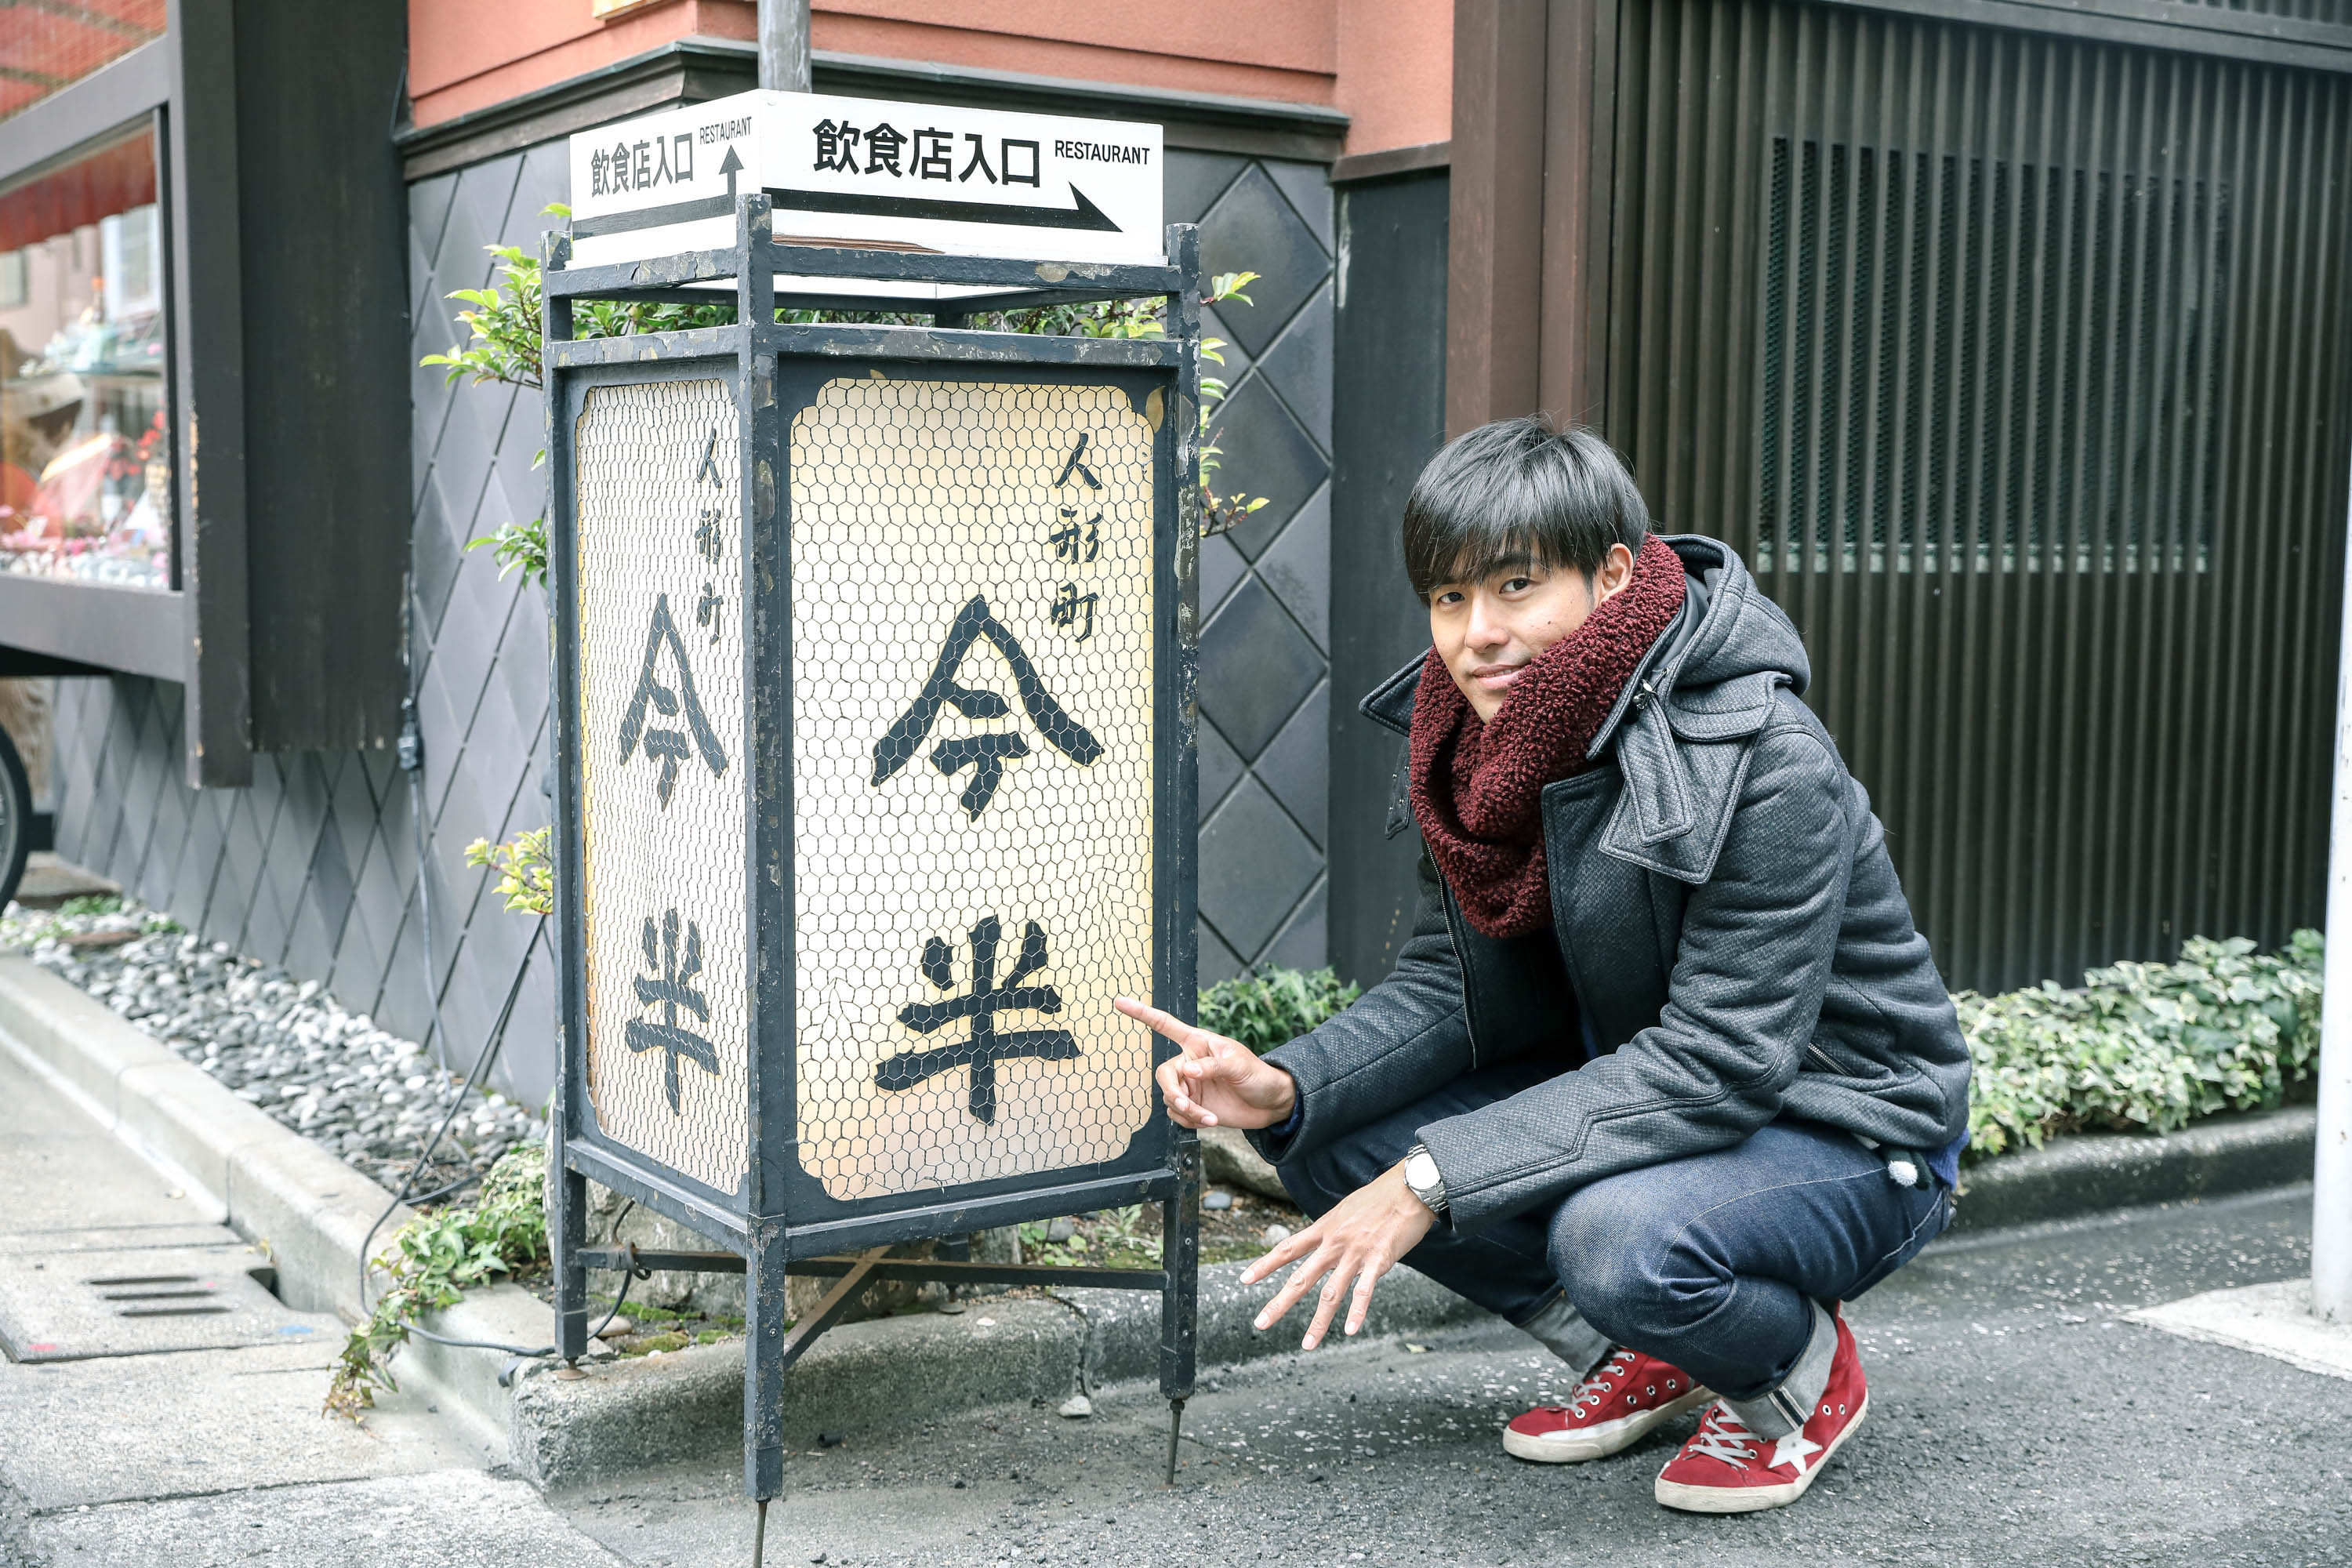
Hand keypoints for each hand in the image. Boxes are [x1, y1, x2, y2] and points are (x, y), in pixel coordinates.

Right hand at [1115, 997, 1297, 1129]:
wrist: (1270, 1104)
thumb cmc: (1258, 1075)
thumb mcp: (1239, 1065)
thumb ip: (1212, 1066)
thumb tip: (1187, 1071)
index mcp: (1198, 1043)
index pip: (1166, 1025)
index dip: (1142, 1014)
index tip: (1119, 1002)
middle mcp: (1190, 1063)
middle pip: (1163, 1075)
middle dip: (1173, 1092)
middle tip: (1187, 1107)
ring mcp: (1191, 1086)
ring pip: (1170, 1098)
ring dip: (1186, 1112)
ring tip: (1210, 1118)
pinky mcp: (1194, 1107)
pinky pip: (1177, 1115)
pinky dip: (1189, 1122)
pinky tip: (1209, 1121)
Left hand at [1240, 1162, 1434, 1349]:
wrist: (1410, 1186)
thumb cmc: (1381, 1197)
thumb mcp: (1346, 1209)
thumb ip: (1333, 1229)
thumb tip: (1325, 1240)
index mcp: (1324, 1229)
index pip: (1287, 1249)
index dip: (1264, 1265)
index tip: (1244, 1280)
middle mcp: (1334, 1242)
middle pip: (1301, 1278)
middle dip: (1279, 1303)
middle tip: (1260, 1324)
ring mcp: (1355, 1253)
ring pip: (1331, 1293)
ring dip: (1318, 1322)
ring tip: (1307, 1344)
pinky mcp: (1379, 1260)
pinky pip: (1365, 1291)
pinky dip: (1357, 1312)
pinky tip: (1350, 1330)